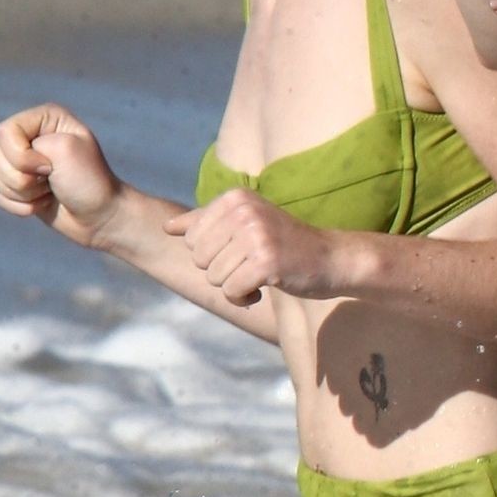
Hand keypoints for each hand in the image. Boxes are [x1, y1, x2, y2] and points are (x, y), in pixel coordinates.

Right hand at [0, 104, 122, 247]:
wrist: (101, 216)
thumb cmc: (88, 180)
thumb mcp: (65, 149)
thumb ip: (25, 146)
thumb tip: (0, 166)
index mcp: (45, 118)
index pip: (5, 131)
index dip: (21, 155)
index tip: (50, 165)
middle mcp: (30, 136)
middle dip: (23, 177)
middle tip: (52, 178)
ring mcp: (22, 162)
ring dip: (24, 192)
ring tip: (50, 190)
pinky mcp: (17, 186)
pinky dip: (22, 206)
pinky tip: (45, 203)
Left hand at [164, 189, 341, 306]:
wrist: (330, 258)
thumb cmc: (284, 243)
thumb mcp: (245, 223)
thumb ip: (205, 223)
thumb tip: (167, 228)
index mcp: (235, 198)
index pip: (192, 238)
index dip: (212, 253)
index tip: (240, 250)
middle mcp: (245, 211)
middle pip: (199, 259)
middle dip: (221, 271)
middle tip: (251, 264)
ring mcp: (256, 235)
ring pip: (213, 278)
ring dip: (234, 286)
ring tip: (259, 274)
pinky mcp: (267, 262)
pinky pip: (231, 291)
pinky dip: (244, 298)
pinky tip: (264, 289)